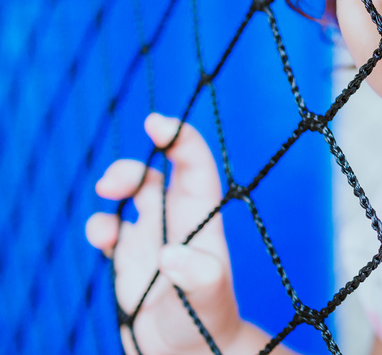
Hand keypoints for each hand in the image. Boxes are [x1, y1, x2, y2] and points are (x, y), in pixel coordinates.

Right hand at [86, 113, 243, 354]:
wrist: (191, 354)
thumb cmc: (209, 321)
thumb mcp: (208, 298)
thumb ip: (197, 275)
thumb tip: (171, 254)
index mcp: (202, 219)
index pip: (194, 167)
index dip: (180, 140)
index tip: (156, 123)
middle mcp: (177, 223)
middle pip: (154, 177)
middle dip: (132, 168)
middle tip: (113, 182)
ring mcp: (151, 240)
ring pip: (130, 197)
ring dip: (115, 187)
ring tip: (107, 195)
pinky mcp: (128, 262)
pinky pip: (110, 232)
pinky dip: (99, 226)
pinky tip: (101, 237)